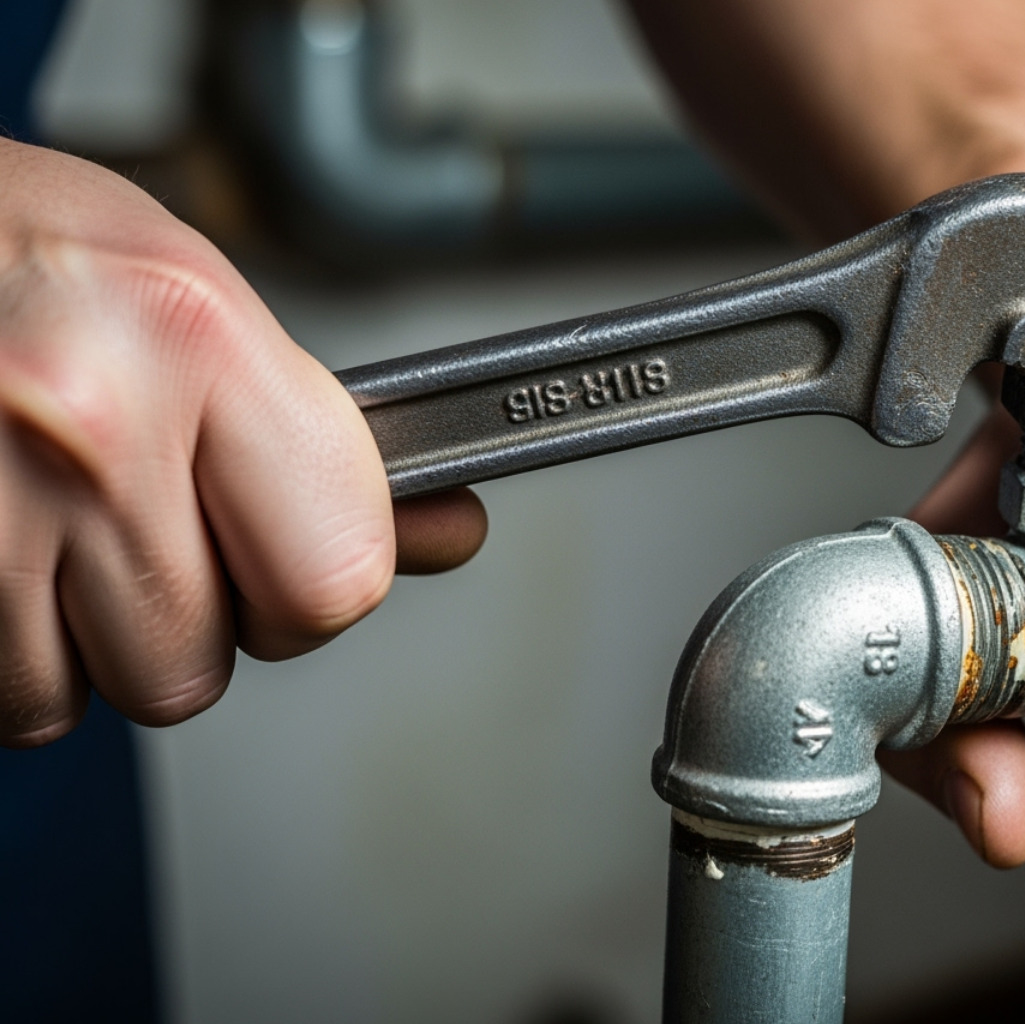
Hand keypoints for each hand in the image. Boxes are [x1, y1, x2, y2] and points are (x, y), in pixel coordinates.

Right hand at [0, 141, 485, 746]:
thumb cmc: (26, 252)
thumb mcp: (202, 306)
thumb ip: (324, 440)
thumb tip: (451, 530)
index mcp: (201, 340)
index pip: (336, 577)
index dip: (309, 596)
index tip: (279, 565)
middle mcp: (94, 419)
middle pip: (195, 667)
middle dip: (177, 627)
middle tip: (138, 530)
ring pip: (78, 698)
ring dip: (74, 645)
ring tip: (51, 527)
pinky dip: (1, 649)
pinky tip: (3, 549)